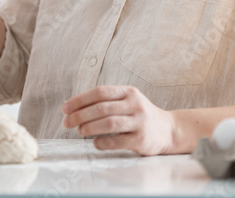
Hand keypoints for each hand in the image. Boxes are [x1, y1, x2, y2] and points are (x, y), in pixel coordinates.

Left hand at [61, 85, 177, 154]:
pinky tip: (95, 142)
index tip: (65, 108)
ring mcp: (139, 122)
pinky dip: (102, 142)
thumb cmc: (140, 115)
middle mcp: (135, 105)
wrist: (169, 130)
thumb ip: (106, 102)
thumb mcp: (127, 101)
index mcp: (128, 92)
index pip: (100, 92)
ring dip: (89, 128)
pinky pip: (117, 141)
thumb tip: (74, 108)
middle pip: (101, 108)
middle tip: (66, 122)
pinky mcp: (141, 140)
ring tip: (79, 131)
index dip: (80, 100)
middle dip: (79, 115)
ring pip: (108, 123)